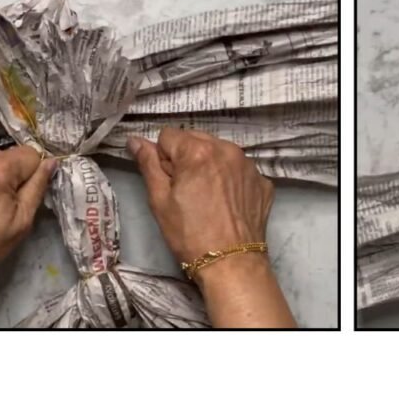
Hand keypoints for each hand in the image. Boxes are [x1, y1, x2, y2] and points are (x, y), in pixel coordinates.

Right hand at [128, 128, 294, 327]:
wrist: (232, 263)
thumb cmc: (190, 234)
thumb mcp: (160, 200)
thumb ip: (148, 164)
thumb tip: (135, 140)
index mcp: (198, 151)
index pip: (168, 136)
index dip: (162, 158)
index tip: (168, 181)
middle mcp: (227, 149)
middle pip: (196, 139)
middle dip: (186, 158)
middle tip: (185, 191)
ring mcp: (249, 165)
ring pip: (219, 153)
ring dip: (210, 166)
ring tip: (207, 198)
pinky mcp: (262, 181)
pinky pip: (239, 170)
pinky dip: (231, 180)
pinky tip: (226, 204)